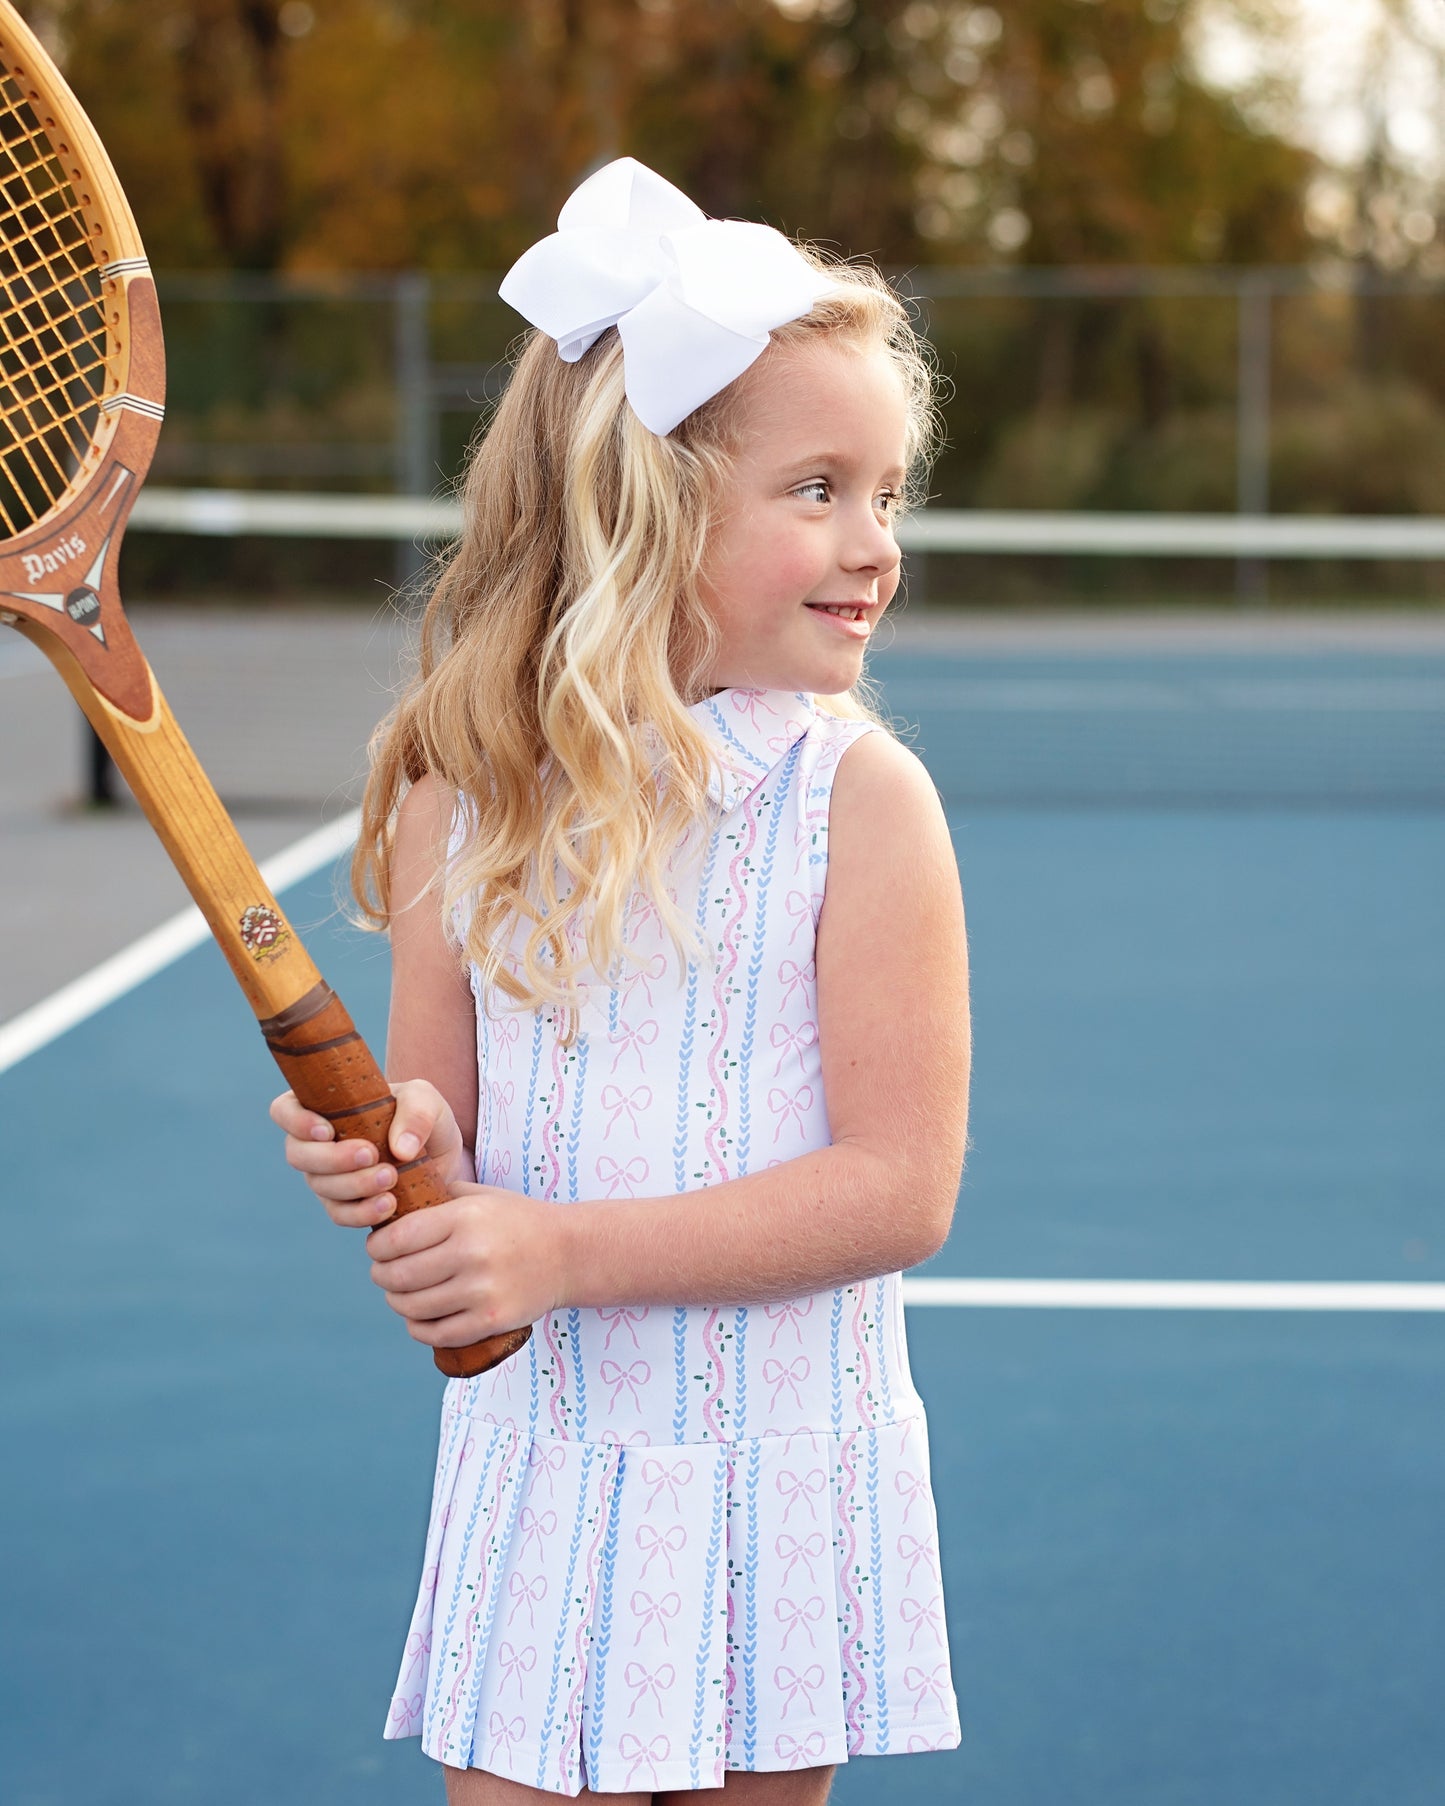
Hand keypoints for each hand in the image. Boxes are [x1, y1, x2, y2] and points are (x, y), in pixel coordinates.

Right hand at [269, 1078, 472, 1228]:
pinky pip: (341, 1215)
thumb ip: (417, 1112)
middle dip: (332, 1158)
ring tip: (391, 1177)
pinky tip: (388, 1205)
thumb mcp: (428, 1101)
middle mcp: (318, 1144)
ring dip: (353, 1185)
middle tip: (370, 1154)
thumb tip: (400, 1148)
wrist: (443, 1159)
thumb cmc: (424, 1120)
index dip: (296, 1122)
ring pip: (320, 1186)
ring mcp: (327, 1178)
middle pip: (298, 1155)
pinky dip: (363, 1213)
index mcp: (325, 1108)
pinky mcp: (346, 1206)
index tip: (327, 1131)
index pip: (285, 1110)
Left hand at [365, 1186, 567, 1346]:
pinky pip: (436, 1333)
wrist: (569, 1254)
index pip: (397, 1238)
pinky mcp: (491, 1320)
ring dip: (397, 1302)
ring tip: (400, 1294)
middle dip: (381, 1275)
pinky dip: (418, 1328)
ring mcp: (482, 1291)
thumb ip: (438, 1198)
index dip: (377, 1246)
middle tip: (383, 1272)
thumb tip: (389, 1206)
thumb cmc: (518, 1221)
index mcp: (465, 1218)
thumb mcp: (481, 1196)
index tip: (377, 1248)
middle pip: (399, 1276)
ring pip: (413, 1308)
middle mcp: (472, 1254)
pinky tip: (418, 1318)